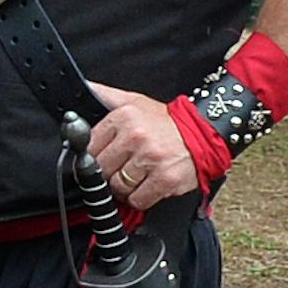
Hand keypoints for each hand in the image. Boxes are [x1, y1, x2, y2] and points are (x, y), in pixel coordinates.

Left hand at [87, 81, 198, 211]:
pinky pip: (139, 200)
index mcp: (123, 118)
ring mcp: (151, 159)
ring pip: (118, 186)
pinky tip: (146, 187)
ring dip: (124, 187)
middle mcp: (136, 137)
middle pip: (102, 168)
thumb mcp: (133, 101)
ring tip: (135, 177)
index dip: (93, 156)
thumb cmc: (166, 121)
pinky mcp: (165, 180)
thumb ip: (104, 94)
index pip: (90, 146)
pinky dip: (140, 198)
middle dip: (108, 173)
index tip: (100, 159)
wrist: (205, 133)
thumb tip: (83, 87)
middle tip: (120, 169)